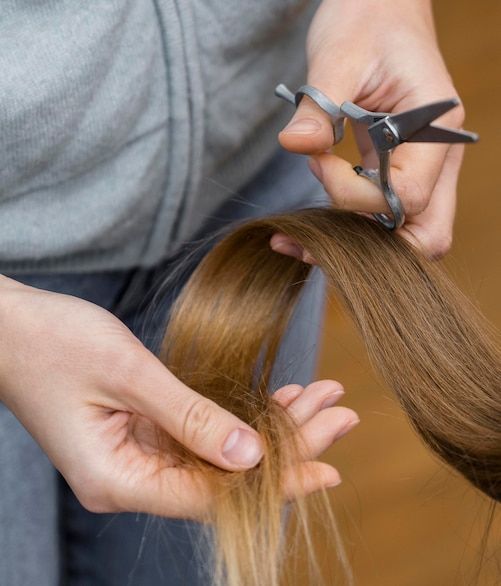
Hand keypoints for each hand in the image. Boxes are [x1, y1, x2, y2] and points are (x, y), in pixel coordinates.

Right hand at [0, 276, 356, 519]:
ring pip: (218, 452)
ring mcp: (133, 456)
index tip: (330, 463)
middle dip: (287, 445)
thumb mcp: (128, 374)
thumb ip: (190, 416)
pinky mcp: (138, 432)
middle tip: (341, 416)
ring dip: (269, 425)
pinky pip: (200, 432)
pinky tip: (279, 399)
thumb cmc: (54, 342)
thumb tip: (251, 456)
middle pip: (224, 475)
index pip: (215, 494)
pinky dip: (240, 414)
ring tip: (321, 399)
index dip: (277, 481)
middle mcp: (128, 479)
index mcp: (117, 479)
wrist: (8, 325)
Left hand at [278, 0, 464, 258]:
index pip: (406, 196)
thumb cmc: (367, 18)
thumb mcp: (338, 53)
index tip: (316, 161)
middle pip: (425, 237)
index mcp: (436, 129)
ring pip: (405, 235)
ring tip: (304, 225)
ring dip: (356, 240)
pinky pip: (383, 216)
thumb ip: (318, 105)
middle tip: (314, 227)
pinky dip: (350, 226)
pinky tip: (313, 219)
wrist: (379, 3)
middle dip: (369, 245)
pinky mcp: (398, 169)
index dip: (352, 194)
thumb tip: (294, 146)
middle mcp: (438, 158)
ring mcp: (421, 168)